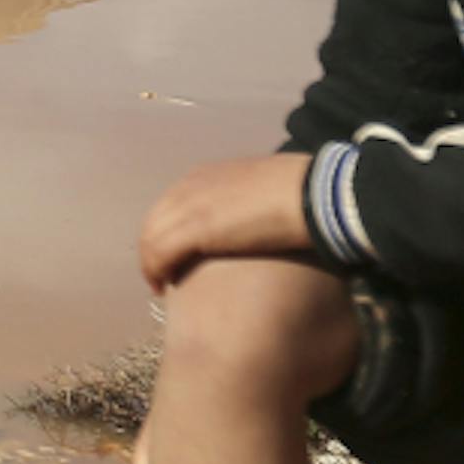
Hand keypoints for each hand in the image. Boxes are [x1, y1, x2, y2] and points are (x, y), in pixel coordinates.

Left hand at [138, 153, 317, 296]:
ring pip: (150, 239)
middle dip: (154, 249)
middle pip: (154, 221)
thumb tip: (258, 217)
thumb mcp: (263, 191)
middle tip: (164, 276)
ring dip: (151, 265)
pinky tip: (165, 288)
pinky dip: (156, 272)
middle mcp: (190, 186)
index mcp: (207, 176)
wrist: (313, 195)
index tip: (178, 254)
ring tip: (163, 286)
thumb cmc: (303, 194)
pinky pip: (158, 254)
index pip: (172, 205)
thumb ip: (249, 202)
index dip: (170, 231)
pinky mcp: (194, 229)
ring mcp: (189, 206)